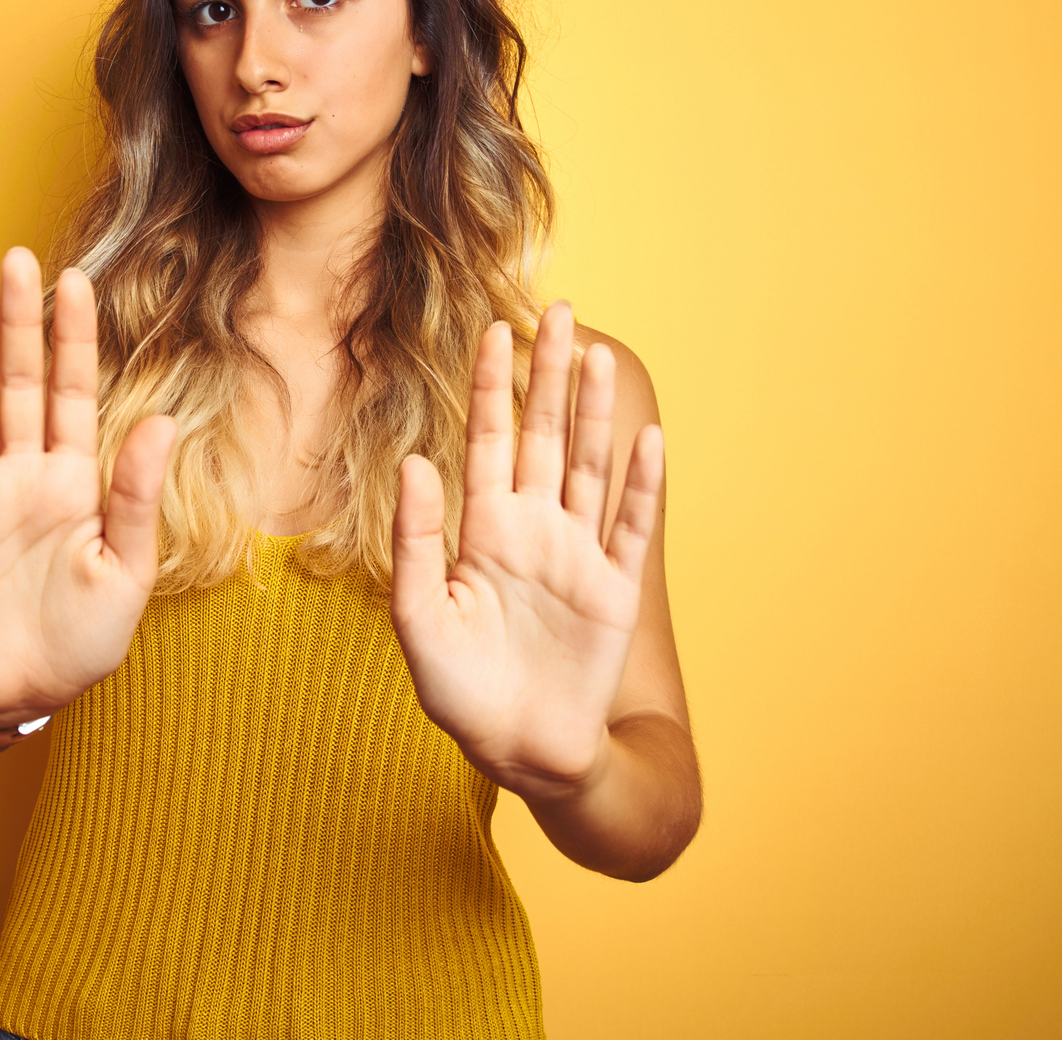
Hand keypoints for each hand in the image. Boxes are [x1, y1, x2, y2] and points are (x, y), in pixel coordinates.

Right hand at [0, 247, 176, 728]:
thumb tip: (161, 421)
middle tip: (16, 259)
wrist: (24, 695)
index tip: (79, 280)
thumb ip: (135, 496)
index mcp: (74, 481)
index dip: (73, 339)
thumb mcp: (125, 570)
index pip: (73, 393)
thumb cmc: (82, 639)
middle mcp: (23, 476)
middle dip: (19, 324)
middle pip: (19, 385)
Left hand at [390, 304, 665, 801]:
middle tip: (562, 310)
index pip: (488, 441)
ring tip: (600, 356)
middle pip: (545, 436)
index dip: (492, 386)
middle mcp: (532, 529)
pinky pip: (631, 526)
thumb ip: (417, 539)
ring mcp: (577, 555)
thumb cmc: (460, 692)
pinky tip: (646, 438)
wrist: (521, 751)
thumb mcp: (420, 618)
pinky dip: (640, 483)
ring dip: (596, 413)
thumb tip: (415, 459)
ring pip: (589, 466)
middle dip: (551, 374)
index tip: (493, 328)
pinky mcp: (616, 589)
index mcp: (481, 531)